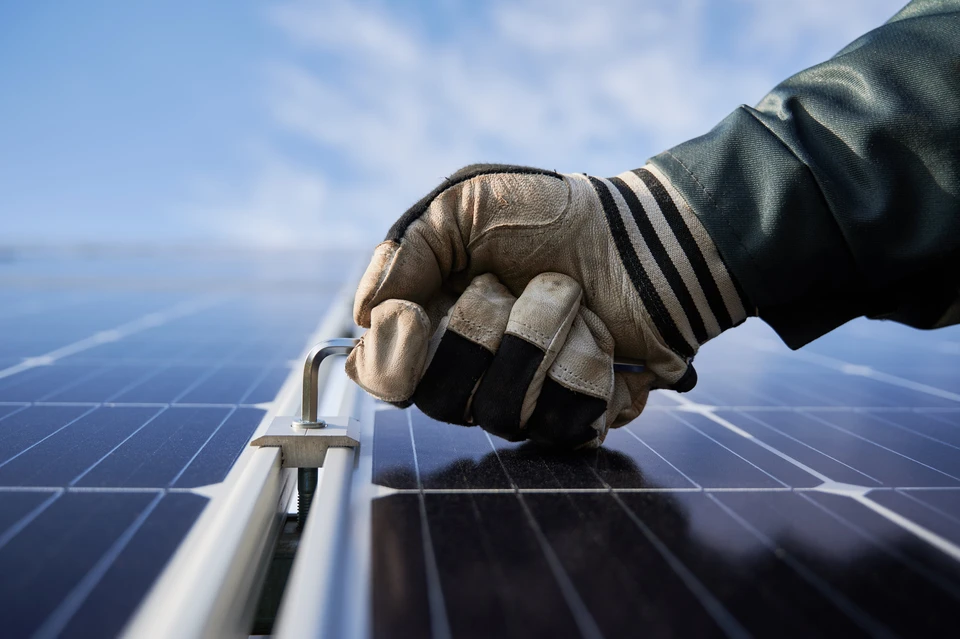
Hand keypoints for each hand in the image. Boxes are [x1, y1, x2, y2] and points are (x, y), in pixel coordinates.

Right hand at [346, 163, 748, 447]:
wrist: (642, 234)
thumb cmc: (553, 216)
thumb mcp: (464, 205)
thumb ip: (405, 252)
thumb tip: (363, 317)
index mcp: (432, 326)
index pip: (382, 377)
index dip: (390, 360)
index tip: (415, 316)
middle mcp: (472, 374)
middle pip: (439, 399)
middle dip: (482, 327)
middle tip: (511, 282)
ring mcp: (525, 403)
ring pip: (502, 410)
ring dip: (542, 333)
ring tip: (571, 295)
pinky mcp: (578, 419)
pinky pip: (565, 420)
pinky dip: (587, 361)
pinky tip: (602, 333)